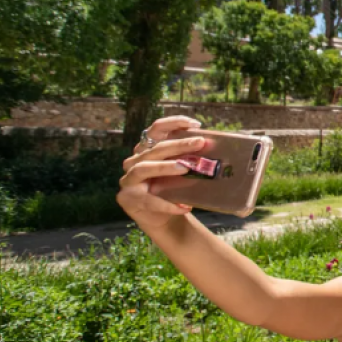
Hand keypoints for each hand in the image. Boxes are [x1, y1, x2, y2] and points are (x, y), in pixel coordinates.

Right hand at [118, 116, 204, 230]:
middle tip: (200, 143)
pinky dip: (167, 204)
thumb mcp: (181, 171)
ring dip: (165, 167)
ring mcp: (128, 179)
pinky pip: (148, 199)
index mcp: (148, 149)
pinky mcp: (128, 198)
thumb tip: (213, 147)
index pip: (157, 129)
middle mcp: (134, 160)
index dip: (174, 122)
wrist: (161, 218)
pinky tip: (184, 207)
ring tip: (185, 169)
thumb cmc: (173, 189)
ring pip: (144, 168)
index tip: (196, 124)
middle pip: (155, 148)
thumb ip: (189, 159)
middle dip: (178, 144)